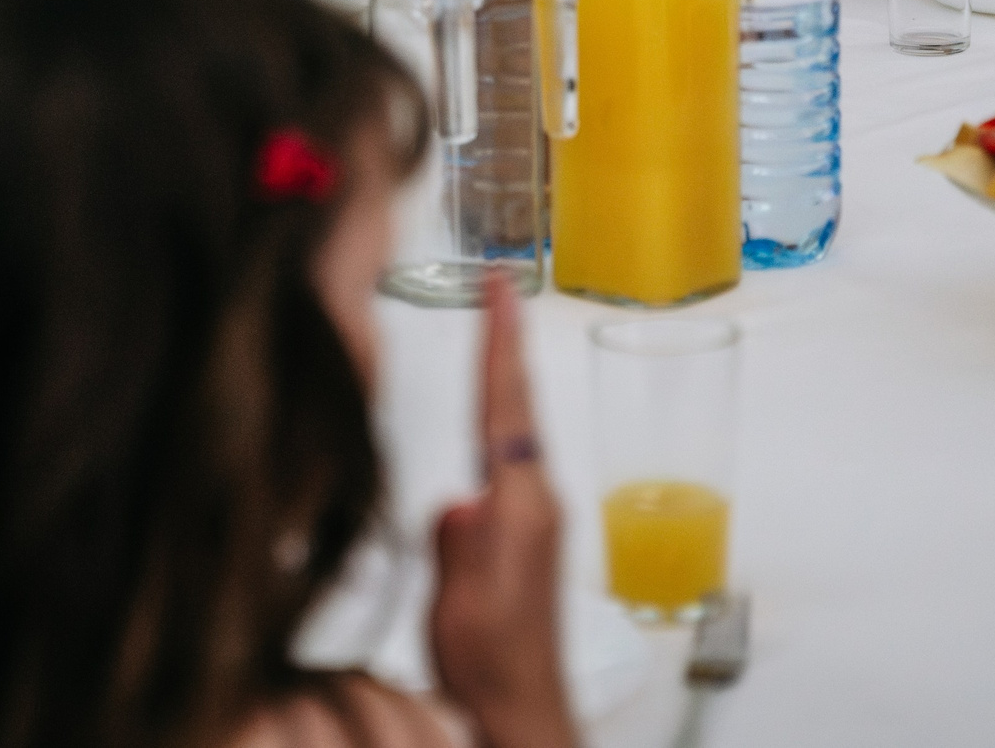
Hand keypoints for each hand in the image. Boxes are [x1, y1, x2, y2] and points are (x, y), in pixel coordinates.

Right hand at [429, 273, 575, 747]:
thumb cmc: (491, 664)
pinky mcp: (528, 535)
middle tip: (501, 288)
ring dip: (505, 378)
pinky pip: (511, 459)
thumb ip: (460, 546)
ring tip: (495, 331)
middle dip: (507, 344)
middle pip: (519, 405)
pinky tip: (493, 417)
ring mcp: (536, 517)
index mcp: (520, 508)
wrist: (522, 707)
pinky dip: (502, 419)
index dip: (500, 345)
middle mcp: (536, 503)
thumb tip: (458, 501)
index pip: (507, 408)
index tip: (501, 291)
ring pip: (517, 429)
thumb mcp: (463, 605)